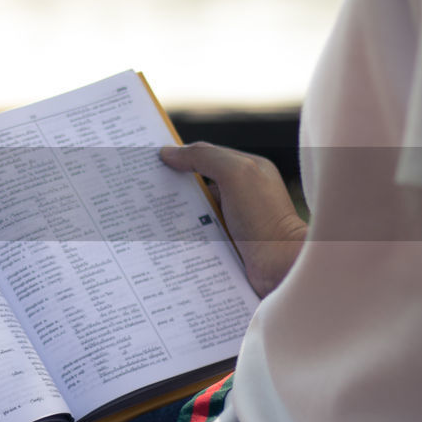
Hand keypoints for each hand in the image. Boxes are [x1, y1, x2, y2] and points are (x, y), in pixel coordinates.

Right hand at [160, 142, 307, 296]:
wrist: (282, 268)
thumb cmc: (263, 217)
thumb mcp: (235, 174)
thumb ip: (204, 157)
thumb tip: (169, 153)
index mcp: (247, 171)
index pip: (206, 156)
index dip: (179, 156)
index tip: (150, 160)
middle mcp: (242, 194)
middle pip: (197, 185)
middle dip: (171, 187)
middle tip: (140, 190)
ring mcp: (234, 222)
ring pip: (195, 212)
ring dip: (174, 215)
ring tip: (145, 217)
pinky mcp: (228, 246)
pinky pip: (199, 236)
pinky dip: (183, 236)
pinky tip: (163, 239)